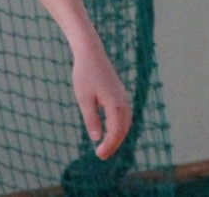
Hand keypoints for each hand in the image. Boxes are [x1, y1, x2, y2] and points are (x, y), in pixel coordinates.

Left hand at [72, 44, 131, 159]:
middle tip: (100, 155)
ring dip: (117, 136)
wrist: (90, 52)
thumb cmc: (85, 74)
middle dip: (113, 144)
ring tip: (105, 146)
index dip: (108, 146)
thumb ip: (91, 119)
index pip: (115, 133)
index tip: (98, 155)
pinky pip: (124, 115)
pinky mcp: (120, 93)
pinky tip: (111, 130)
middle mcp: (123, 102)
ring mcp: (124, 97)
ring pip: (125, 123)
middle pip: (123, 130)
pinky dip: (119, 126)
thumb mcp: (84, 98)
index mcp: (116, 105)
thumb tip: (96, 139)